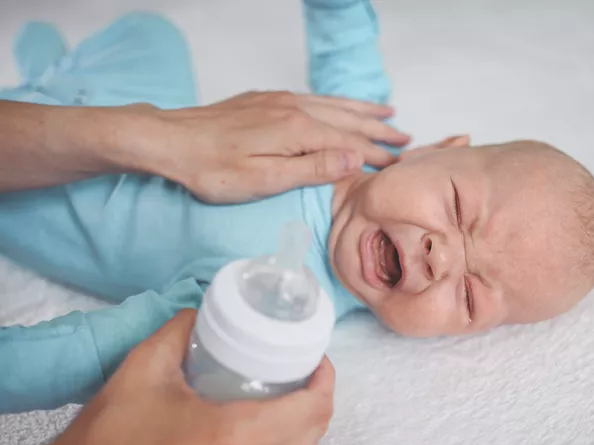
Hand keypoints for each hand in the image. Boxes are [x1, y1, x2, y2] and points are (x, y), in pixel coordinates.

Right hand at [0, 310, 334, 444]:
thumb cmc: (109, 436)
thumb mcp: (145, 368)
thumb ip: (182, 331)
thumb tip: (203, 313)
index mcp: (235, 438)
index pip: (312, 409)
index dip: (325, 379)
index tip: (317, 359)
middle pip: (314, 435)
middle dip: (318, 399)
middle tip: (304, 372)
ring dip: (306, 427)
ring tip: (290, 398)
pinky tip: (268, 431)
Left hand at [136, 91, 410, 202]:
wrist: (168, 140)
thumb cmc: (212, 168)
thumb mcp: (264, 179)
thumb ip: (311, 167)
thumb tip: (354, 156)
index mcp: (298, 130)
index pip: (349, 142)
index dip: (375, 154)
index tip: (399, 164)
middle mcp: (293, 108)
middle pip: (347, 119)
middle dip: (378, 130)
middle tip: (406, 140)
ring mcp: (278, 101)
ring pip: (332, 104)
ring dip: (362, 111)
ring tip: (387, 113)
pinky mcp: (265, 100)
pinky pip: (313, 98)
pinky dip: (336, 102)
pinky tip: (338, 105)